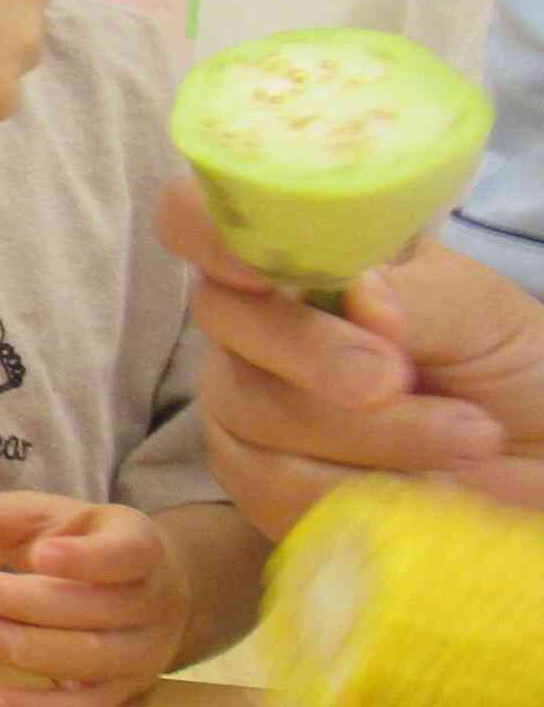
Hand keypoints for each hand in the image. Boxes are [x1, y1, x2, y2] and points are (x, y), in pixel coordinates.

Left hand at [0, 493, 186, 706]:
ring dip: (15, 646)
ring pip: (83, 661)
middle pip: (90, 610)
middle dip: (17, 600)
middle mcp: (152, 604)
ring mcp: (141, 654)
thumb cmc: (83, 545)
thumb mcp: (47, 517)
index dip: (87, 558)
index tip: (38, 555)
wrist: (146, 591)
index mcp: (141, 547)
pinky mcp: (122, 694)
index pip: (127, 553)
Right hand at [155, 178, 543, 538]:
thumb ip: (413, 294)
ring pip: (255, 412)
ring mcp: (245, 404)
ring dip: (374, 435)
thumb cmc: (508, 370)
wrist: (542, 464)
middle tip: (399, 379)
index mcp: (297, 256)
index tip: (260, 271)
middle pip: (223, 319)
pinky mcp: (259, 484)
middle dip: (313, 352)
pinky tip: (429, 485)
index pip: (197, 217)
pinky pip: (276, 487)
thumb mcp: (480, 312)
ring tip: (470, 439)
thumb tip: (359, 299)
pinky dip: (362, 489)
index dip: (206, 231)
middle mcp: (253, 324)